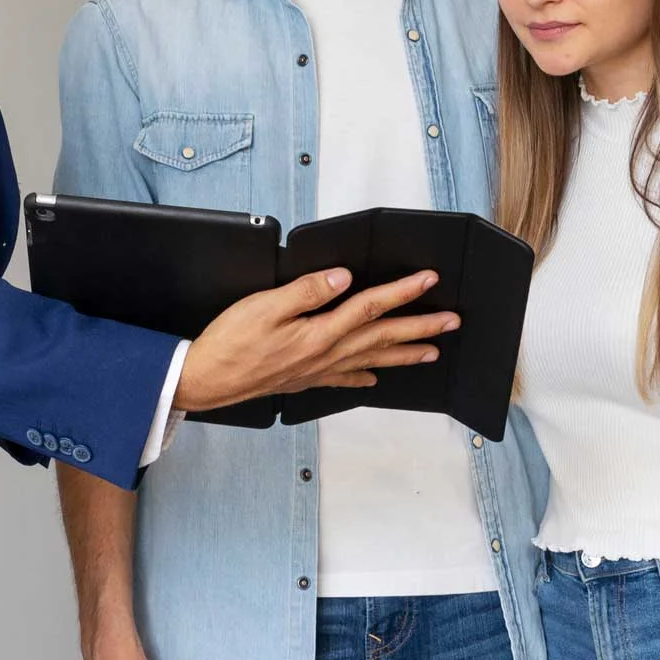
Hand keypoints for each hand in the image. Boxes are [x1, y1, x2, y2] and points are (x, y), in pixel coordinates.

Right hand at [176, 268, 457, 416]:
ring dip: (405, 354)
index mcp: (320, 333)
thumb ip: (307, 291)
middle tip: (452, 322)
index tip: (429, 280)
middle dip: (421, 327)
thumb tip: (343, 278)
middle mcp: (327, 355)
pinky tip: (376, 379)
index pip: (371, 307)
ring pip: (373, 360)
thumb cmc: (231, 343)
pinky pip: (346, 380)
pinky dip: (365, 377)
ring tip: (433, 351)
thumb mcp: (265, 306)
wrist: (208, 381)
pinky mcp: (306, 379)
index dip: (402, 292)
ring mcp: (319, 370)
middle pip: (383, 337)